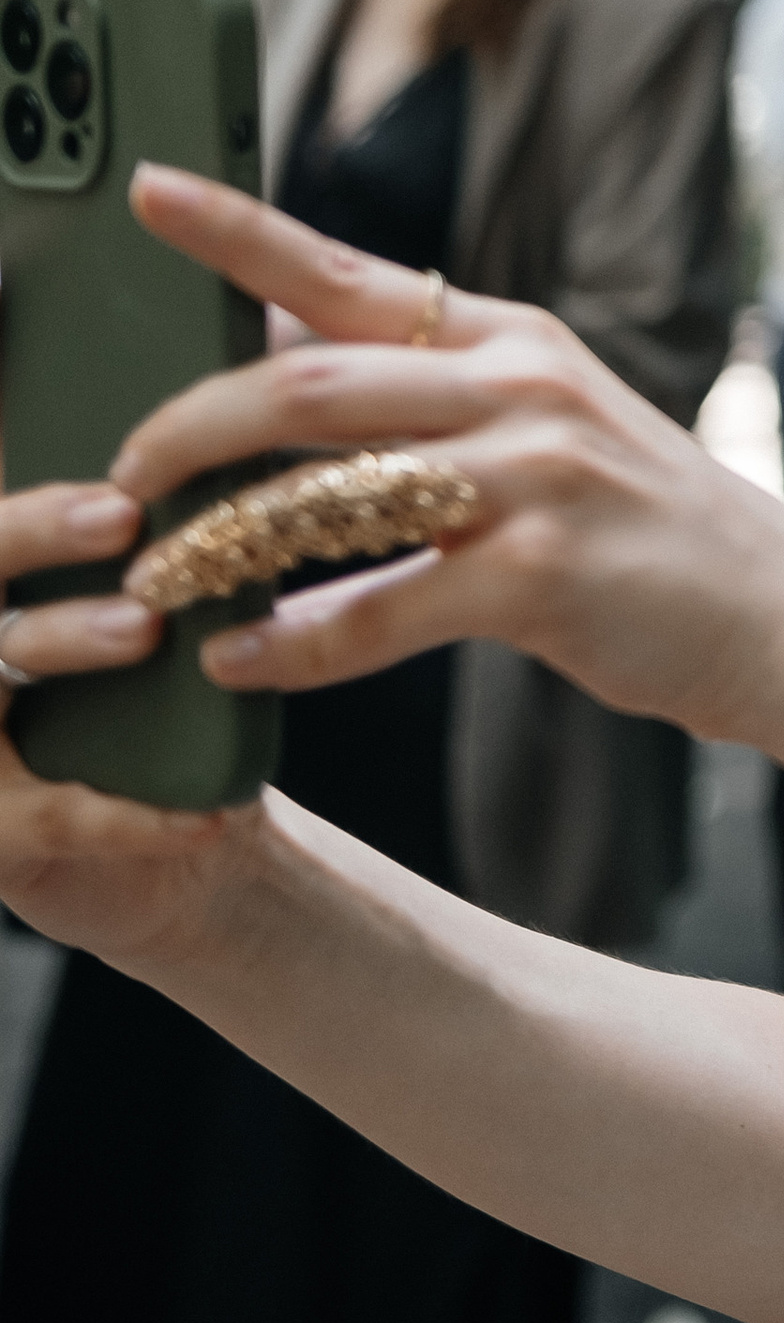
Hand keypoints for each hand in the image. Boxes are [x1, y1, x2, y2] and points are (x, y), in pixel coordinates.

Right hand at [0, 478, 246, 961]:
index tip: (121, 495)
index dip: (43, 516)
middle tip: (123, 522)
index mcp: (5, 615)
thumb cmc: (160, 729)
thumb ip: (157, 569)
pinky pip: (54, 816)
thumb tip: (221, 461)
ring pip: (0, 684)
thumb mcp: (153, 639)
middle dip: (36, 537)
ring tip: (145, 627)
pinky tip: (206, 808)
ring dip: (69, 638)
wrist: (173, 861)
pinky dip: (132, 813)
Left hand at [105, 170, 783, 809]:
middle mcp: (522, 384)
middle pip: (309, 379)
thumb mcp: (547, 426)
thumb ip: (428, 400)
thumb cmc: (644, 530)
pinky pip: (376, 606)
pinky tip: (241, 663)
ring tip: (149, 584)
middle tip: (115, 476)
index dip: (239, 231)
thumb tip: (275, 376)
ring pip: (326, 487)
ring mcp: (536, 475)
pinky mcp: (542, 575)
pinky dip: (292, 644)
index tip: (149, 190)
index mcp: (513, 337)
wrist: (783, 614)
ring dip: (216, 542)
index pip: (350, 272)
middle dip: (188, 425)